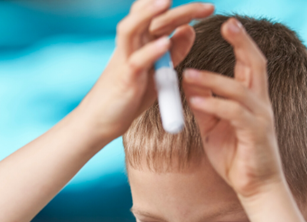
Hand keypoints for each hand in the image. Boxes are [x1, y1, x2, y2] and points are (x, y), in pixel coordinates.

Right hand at [77, 0, 213, 140]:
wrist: (100, 121)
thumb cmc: (127, 98)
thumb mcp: (156, 74)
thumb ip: (173, 53)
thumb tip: (189, 29)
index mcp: (140, 43)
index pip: (161, 15)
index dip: (185, 10)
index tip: (209, 9)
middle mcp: (131, 46)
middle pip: (151, 16)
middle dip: (180, 10)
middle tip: (208, 8)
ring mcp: (124, 61)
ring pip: (132, 28)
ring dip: (148, 13)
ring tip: (166, 2)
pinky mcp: (123, 79)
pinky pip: (135, 61)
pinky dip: (150, 52)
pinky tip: (164, 44)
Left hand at [182, 18, 285, 201]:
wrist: (253, 186)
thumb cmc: (235, 156)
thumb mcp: (212, 127)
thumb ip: (203, 105)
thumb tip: (189, 82)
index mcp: (251, 100)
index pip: (249, 64)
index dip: (240, 43)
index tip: (226, 25)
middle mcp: (260, 104)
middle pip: (255, 65)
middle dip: (242, 43)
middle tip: (227, 24)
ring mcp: (260, 118)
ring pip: (240, 89)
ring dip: (213, 79)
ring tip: (188, 73)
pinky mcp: (255, 134)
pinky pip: (233, 114)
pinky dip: (214, 106)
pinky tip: (196, 102)